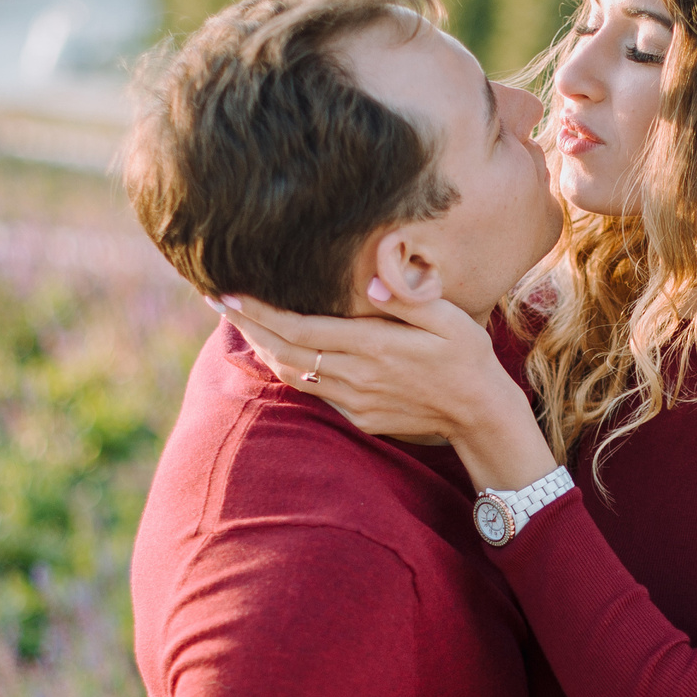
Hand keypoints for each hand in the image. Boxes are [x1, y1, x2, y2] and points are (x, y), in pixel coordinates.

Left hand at [212, 288, 557, 489]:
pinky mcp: (359, 417)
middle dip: (247, 325)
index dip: (260, 312)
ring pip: (293, 373)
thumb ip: (408, 297)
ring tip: (239, 321)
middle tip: (216, 300)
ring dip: (262, 347)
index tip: (228, 293)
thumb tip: (370, 279)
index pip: (301, 329)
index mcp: (375, 347)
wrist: (480, 414)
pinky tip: (278, 350)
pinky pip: (314, 391)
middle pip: (285, 351)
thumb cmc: (468, 356)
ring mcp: (356, 401)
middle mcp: (358, 377)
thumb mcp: (449, 317)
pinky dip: (289, 368)